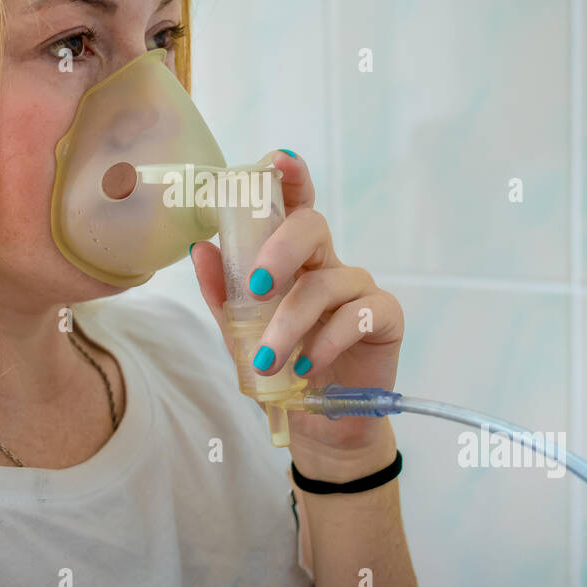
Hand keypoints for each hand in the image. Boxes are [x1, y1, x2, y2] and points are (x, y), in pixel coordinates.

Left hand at [190, 149, 404, 480]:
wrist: (317, 425)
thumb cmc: (282, 368)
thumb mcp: (241, 334)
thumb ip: (223, 294)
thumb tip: (201, 249)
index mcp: (293, 257)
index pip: (292, 206)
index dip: (290, 177)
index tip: (279, 161)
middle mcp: (327, 262)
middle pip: (312, 227)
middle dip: (280, 251)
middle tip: (255, 286)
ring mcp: (359, 288)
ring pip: (325, 284)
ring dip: (289, 323)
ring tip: (266, 360)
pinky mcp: (385, 317)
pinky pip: (357, 315)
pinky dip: (325, 341)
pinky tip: (307, 365)